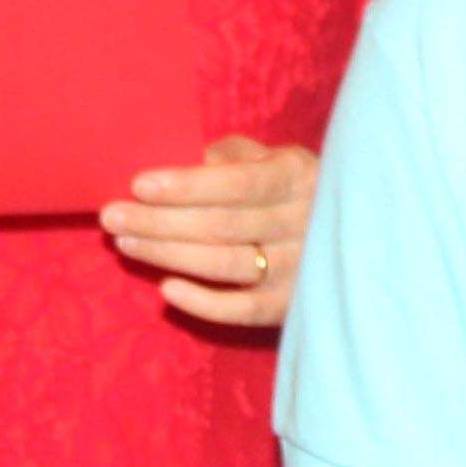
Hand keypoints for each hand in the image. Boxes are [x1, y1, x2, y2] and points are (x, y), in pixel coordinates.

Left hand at [104, 135, 313, 327]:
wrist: (354, 238)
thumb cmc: (293, 190)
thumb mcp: (275, 159)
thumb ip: (235, 156)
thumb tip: (191, 160)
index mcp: (297, 177)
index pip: (238, 183)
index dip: (187, 186)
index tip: (138, 184)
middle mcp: (303, 222)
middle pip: (223, 225)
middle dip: (161, 221)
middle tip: (111, 216)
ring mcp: (300, 269)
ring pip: (226, 265)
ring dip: (169, 255)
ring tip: (125, 242)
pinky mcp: (291, 306)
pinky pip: (242, 310)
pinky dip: (203, 303)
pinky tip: (166, 289)